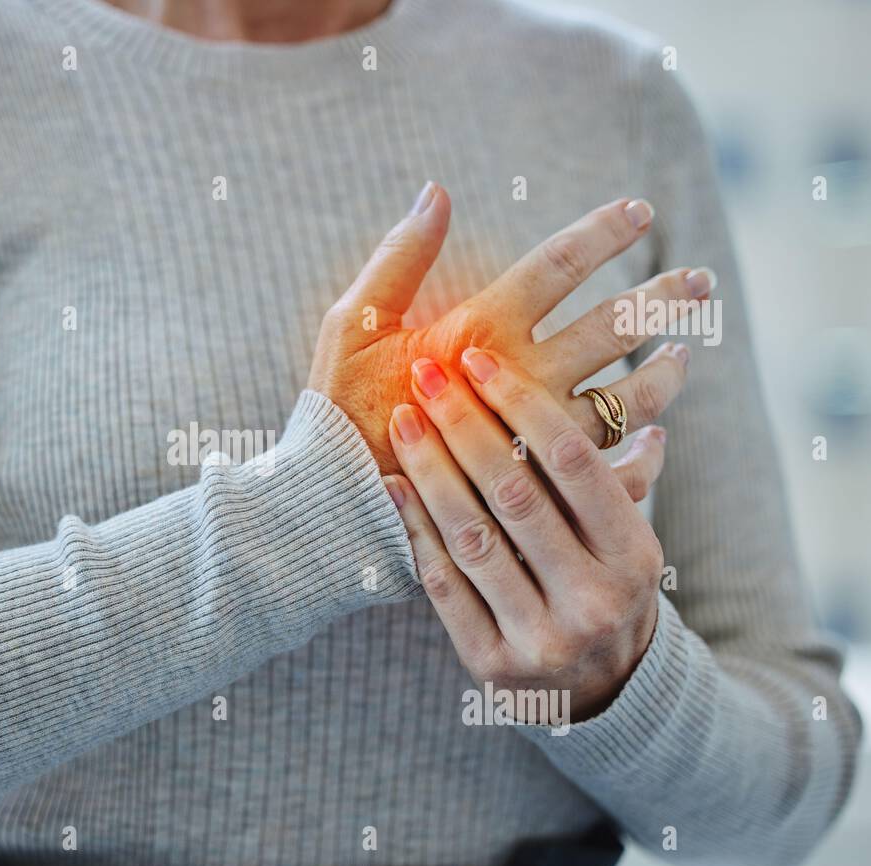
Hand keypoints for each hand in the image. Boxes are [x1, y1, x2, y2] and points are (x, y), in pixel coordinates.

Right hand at [307, 182, 708, 474]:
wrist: (337, 502)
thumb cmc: (341, 409)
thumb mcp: (353, 324)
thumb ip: (399, 257)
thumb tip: (437, 191)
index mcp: (476, 334)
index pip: (557, 265)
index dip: (603, 232)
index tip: (640, 211)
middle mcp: (519, 381)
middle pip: (614, 326)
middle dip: (663, 297)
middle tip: (699, 281)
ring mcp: (537, 438)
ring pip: (629, 398)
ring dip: (666, 372)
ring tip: (684, 352)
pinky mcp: (540, 490)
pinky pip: (613, 471)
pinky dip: (644, 453)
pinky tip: (658, 435)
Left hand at [384, 348, 673, 720]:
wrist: (602, 694)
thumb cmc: (607, 591)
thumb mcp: (630, 542)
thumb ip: (624, 473)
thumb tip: (659, 380)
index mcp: (634, 557)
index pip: (574, 462)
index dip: (522, 403)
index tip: (478, 357)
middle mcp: (592, 599)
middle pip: (516, 494)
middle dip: (465, 425)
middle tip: (427, 373)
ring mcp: (540, 637)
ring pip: (473, 537)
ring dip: (430, 469)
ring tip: (402, 419)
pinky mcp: (490, 663)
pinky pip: (443, 584)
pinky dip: (413, 529)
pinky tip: (388, 483)